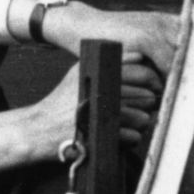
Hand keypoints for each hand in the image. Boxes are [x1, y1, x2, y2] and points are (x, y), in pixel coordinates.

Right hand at [0, 7, 180, 181]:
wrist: (39, 129)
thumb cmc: (62, 101)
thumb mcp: (79, 73)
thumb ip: (107, 63)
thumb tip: (138, 56)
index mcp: (96, 73)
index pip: (138, 72)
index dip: (152, 80)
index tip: (155, 87)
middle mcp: (98, 90)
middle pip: (142, 95)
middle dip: (149, 102)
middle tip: (149, 106)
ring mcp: (99, 114)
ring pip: (139, 116)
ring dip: (143, 120)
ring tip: (139, 121)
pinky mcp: (98, 135)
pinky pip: (129, 136)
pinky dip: (133, 137)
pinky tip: (128, 135)